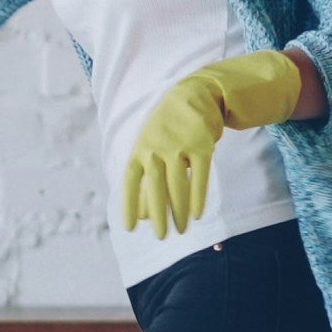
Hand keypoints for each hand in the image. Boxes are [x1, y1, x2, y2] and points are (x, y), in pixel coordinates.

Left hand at [121, 50, 308, 236]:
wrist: (194, 95)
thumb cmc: (166, 129)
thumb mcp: (149, 144)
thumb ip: (145, 173)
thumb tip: (141, 210)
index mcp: (139, 149)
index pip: (130, 181)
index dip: (129, 205)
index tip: (128, 228)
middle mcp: (156, 148)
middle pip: (156, 188)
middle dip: (157, 215)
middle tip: (160, 237)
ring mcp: (179, 146)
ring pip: (179, 185)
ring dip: (180, 211)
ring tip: (182, 230)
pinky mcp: (202, 144)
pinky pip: (200, 175)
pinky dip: (199, 196)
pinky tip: (198, 213)